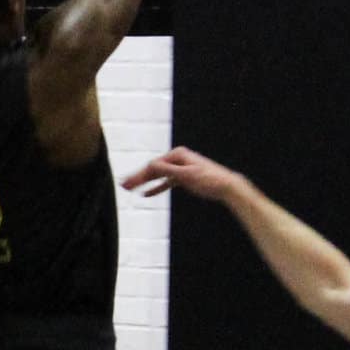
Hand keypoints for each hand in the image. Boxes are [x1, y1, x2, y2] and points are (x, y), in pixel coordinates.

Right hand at [123, 146, 244, 204]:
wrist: (226, 186)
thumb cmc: (209, 179)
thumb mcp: (187, 175)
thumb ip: (168, 170)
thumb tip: (150, 165)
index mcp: (177, 155)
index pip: (154, 165)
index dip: (139, 174)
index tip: (128, 183)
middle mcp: (177, 159)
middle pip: (153, 169)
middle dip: (138, 177)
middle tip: (123, 185)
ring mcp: (179, 169)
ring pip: (157, 176)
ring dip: (144, 182)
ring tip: (129, 188)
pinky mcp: (183, 178)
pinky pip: (166, 183)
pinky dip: (156, 188)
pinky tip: (146, 194)